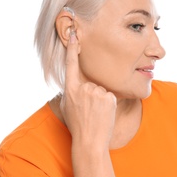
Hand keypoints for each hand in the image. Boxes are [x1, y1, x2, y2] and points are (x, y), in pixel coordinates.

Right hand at [61, 31, 116, 150]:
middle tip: (89, 110)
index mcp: (70, 90)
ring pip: (101, 89)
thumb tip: (75, 82)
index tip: (74, 35)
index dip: (72, 49)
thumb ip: (71, 91)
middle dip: (91, 94)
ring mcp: (96, 93)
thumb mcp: (67, 106)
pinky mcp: (109, 97)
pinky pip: (109, 95)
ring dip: (100, 99)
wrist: (90, 141)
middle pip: (91, 83)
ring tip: (96, 113)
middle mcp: (83, 88)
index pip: (71, 65)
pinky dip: (108, 103)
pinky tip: (103, 113)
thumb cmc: (77, 124)